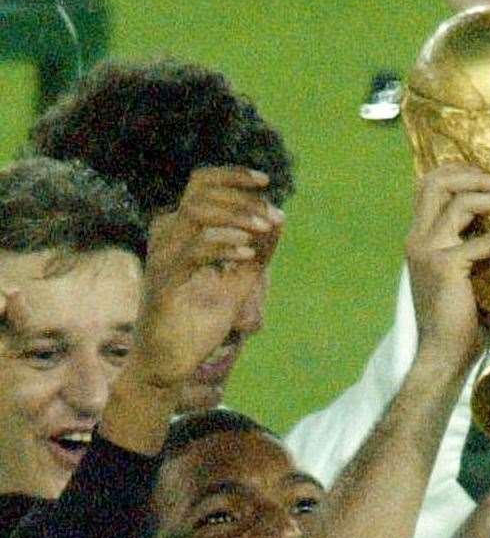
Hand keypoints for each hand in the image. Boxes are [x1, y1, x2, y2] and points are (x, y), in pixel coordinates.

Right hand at [134, 166, 282, 388]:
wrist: (171, 361)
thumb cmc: (199, 321)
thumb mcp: (239, 282)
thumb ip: (259, 252)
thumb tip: (280, 217)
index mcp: (181, 230)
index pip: (202, 184)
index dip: (233, 176)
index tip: (267, 183)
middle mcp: (167, 235)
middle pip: (201, 192)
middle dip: (242, 198)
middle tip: (271, 216)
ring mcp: (161, 255)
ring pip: (196, 213)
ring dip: (236, 217)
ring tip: (264, 229)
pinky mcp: (162, 278)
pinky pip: (194, 250)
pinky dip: (225, 246)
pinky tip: (248, 254)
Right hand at [406, 163, 489, 371]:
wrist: (444, 356)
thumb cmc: (460, 321)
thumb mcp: (464, 273)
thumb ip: (473, 244)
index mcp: (420, 236)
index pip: (431, 184)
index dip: (463, 172)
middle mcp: (417, 238)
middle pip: (438, 180)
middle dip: (478, 175)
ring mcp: (427, 250)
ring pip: (461, 202)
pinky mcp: (444, 267)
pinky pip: (483, 240)